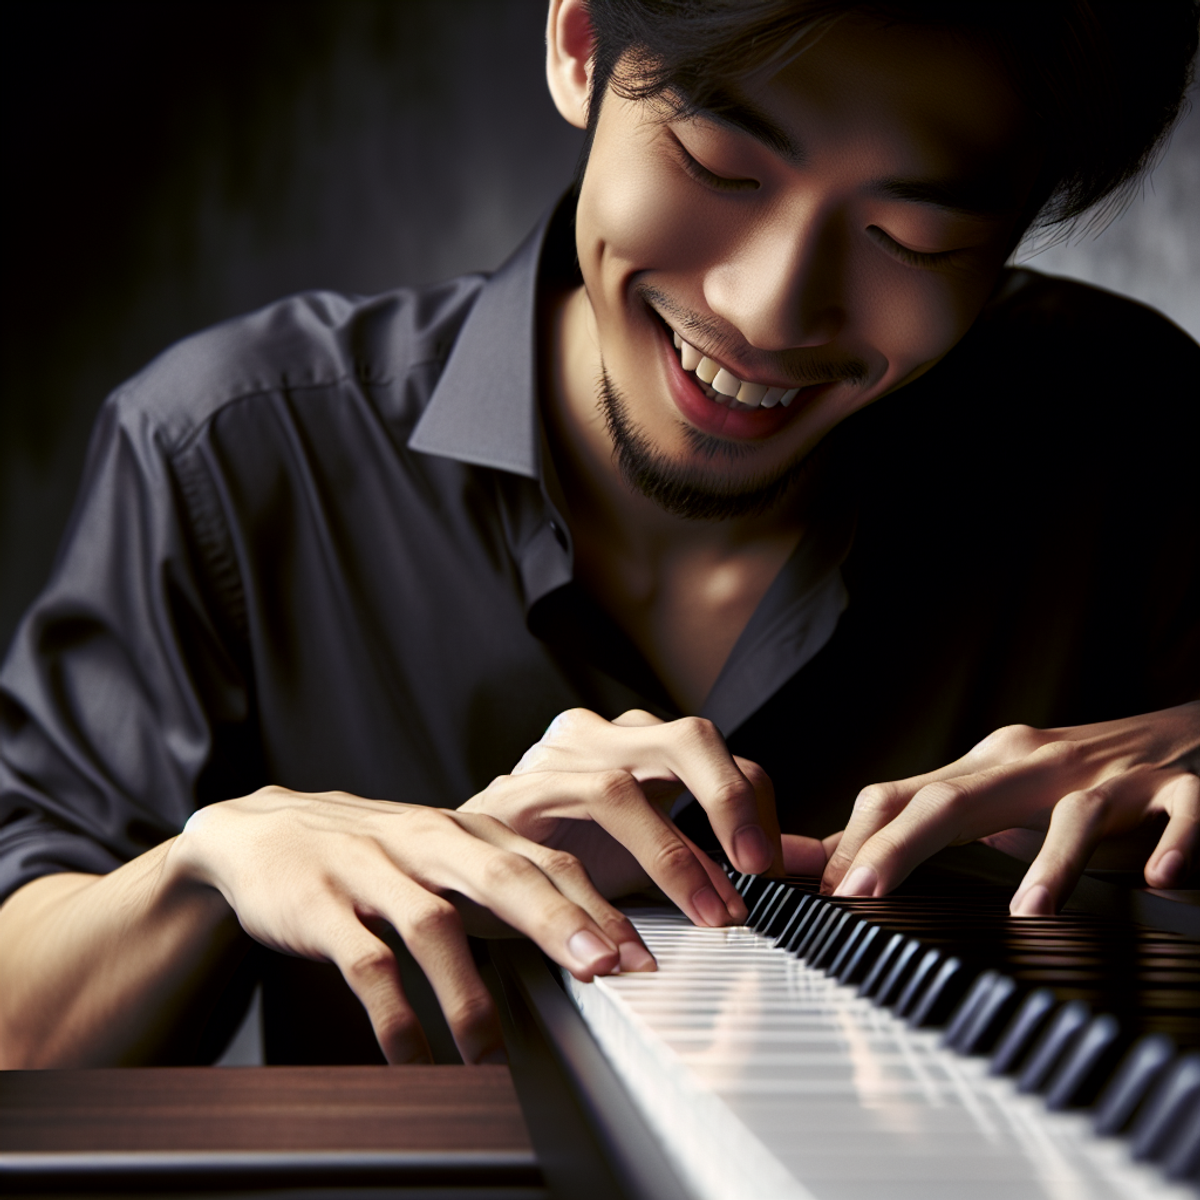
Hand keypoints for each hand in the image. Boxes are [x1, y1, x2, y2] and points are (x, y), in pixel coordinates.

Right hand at [170, 786, 647, 1063]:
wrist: (259, 829)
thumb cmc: (369, 848)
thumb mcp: (440, 850)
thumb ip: (504, 879)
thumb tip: (592, 935)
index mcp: (465, 828)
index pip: (544, 860)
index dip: (595, 904)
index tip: (639, 954)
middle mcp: (427, 840)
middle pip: (504, 875)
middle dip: (559, 924)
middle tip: (605, 972)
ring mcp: (373, 869)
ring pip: (433, 924)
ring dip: (468, 993)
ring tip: (494, 1055)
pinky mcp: (321, 905)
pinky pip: (364, 963)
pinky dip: (393, 1014)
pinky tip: (414, 1056)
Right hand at [460, 708, 782, 927]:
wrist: (454, 854)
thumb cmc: (558, 846)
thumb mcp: (651, 849)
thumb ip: (724, 849)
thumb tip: (809, 858)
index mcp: (634, 738)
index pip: (717, 750)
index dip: (754, 801)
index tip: (776, 867)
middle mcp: (596, 736)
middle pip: (684, 739)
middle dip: (730, 801)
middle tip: (758, 870)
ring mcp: (549, 764)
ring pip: (621, 791)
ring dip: (674, 860)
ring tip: (711, 915)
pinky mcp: (506, 808)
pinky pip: (559, 849)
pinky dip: (597, 905)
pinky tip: (621, 947)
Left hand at [818, 702, 1199, 913]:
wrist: (1185, 729)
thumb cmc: (1080, 772)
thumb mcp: (998, 791)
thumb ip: (931, 822)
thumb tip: (845, 857)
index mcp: (988, 766)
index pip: (904, 794)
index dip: (857, 839)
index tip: (823, 891)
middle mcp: (1037, 764)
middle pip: (959, 799)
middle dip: (901, 845)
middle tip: (861, 894)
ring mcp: (1109, 776)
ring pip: (1076, 813)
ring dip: (1053, 862)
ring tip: (1029, 911)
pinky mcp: (1176, 788)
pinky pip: (1180, 811)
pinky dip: (1173, 842)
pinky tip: (1159, 877)